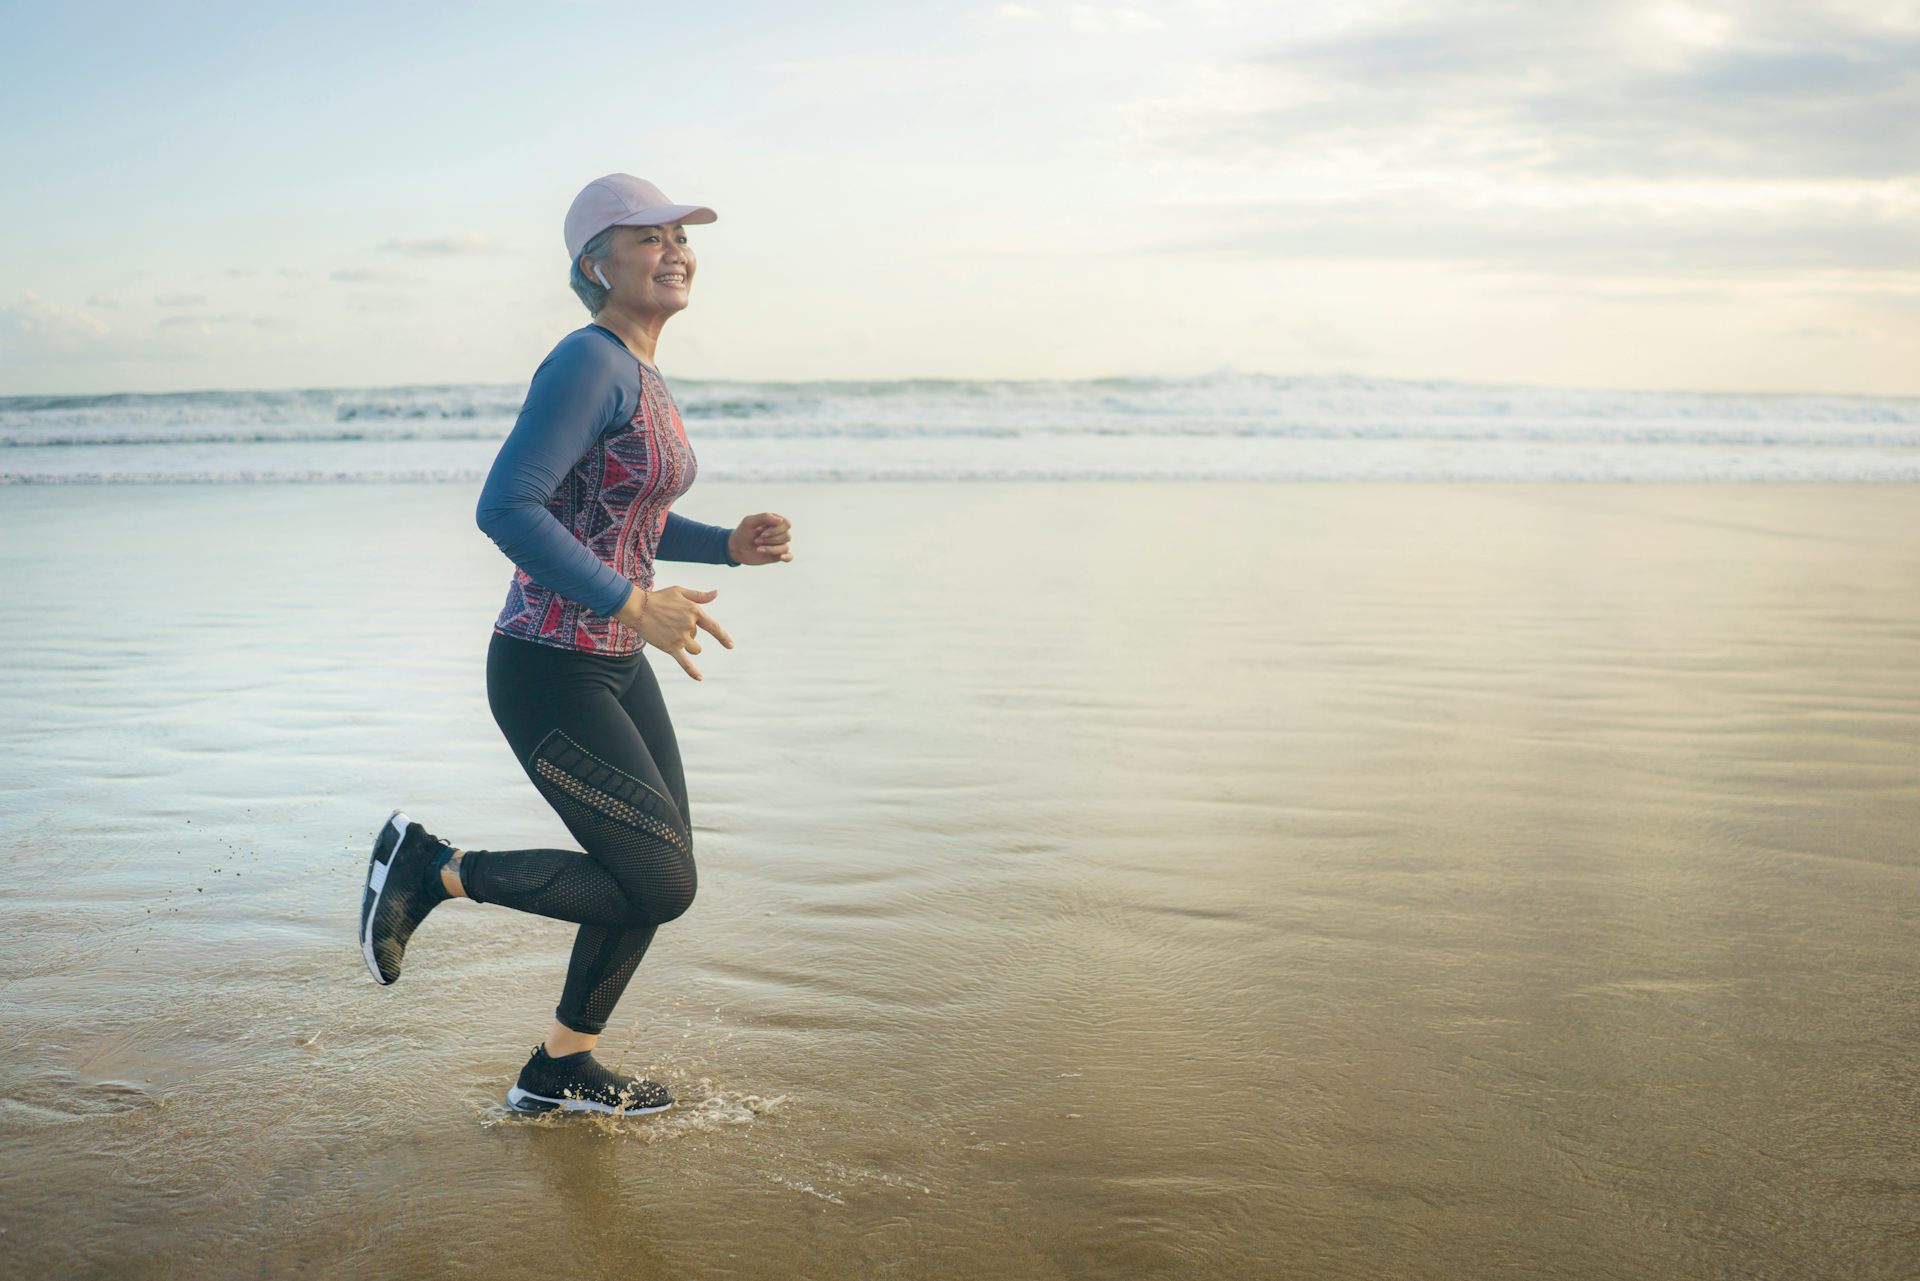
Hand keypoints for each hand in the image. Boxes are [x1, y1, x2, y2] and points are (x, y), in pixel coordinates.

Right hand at [615, 584, 733, 680]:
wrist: (638, 607)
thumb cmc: (659, 598)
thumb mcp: (680, 591)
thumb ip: (699, 596)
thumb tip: (716, 593)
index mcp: (694, 611)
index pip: (714, 627)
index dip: (723, 637)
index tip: (731, 646)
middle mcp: (689, 625)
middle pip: (696, 637)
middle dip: (687, 633)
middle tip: (670, 623)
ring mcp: (680, 637)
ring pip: (694, 649)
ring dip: (688, 646)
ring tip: (671, 634)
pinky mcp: (670, 647)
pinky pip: (685, 662)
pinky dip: (692, 671)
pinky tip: (700, 678)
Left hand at [728, 512, 793, 564]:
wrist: (736, 548)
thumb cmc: (743, 532)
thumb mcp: (750, 521)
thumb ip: (765, 517)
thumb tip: (781, 521)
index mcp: (775, 522)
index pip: (786, 524)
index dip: (776, 529)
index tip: (761, 532)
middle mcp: (779, 533)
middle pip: (787, 536)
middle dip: (771, 539)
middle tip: (756, 541)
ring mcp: (779, 545)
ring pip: (785, 547)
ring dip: (771, 549)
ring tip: (758, 549)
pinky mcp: (777, 556)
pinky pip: (789, 557)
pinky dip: (787, 557)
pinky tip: (780, 557)